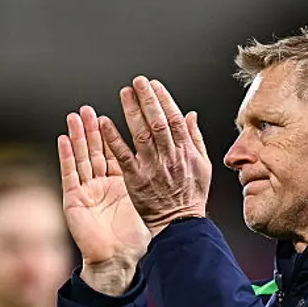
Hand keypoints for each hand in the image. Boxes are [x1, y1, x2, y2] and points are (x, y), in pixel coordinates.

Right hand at [59, 106, 150, 294]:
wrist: (119, 261)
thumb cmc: (136, 237)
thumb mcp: (150, 202)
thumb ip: (158, 177)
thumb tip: (172, 159)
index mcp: (121, 183)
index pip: (118, 151)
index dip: (115, 133)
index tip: (116, 116)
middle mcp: (102, 185)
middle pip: (96, 150)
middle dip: (93, 128)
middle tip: (88, 108)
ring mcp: (87, 191)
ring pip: (81, 157)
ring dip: (78, 136)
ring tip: (75, 116)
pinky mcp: (75, 201)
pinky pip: (70, 174)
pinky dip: (66, 156)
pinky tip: (63, 139)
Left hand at [98, 76, 212, 234]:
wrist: (180, 225)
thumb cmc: (191, 197)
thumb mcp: (203, 166)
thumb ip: (195, 138)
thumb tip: (190, 114)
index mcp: (187, 152)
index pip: (175, 118)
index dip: (164, 99)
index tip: (154, 85)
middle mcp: (170, 157)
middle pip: (158, 121)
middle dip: (148, 99)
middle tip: (137, 81)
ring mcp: (153, 168)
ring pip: (142, 134)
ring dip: (131, 111)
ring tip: (124, 93)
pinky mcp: (136, 180)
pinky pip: (123, 156)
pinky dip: (114, 138)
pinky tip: (105, 123)